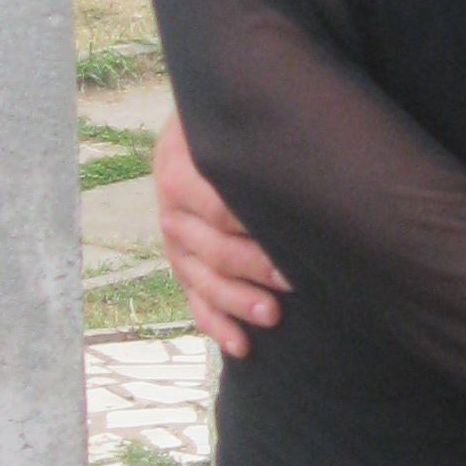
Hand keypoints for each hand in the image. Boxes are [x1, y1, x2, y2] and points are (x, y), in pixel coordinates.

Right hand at [152, 111, 289, 358]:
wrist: (192, 130)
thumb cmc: (225, 126)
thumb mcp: (227, 120)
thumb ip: (249, 136)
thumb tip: (292, 152)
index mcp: (178, 172)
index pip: (218, 209)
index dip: (254, 230)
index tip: (294, 241)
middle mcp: (172, 212)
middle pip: (213, 250)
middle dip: (254, 270)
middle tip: (293, 282)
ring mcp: (175, 243)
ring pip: (203, 282)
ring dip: (236, 303)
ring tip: (271, 317)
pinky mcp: (183, 266)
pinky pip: (195, 302)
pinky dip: (216, 326)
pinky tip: (242, 346)